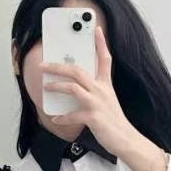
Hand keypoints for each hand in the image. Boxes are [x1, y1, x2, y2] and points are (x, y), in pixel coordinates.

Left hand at [40, 26, 136, 157]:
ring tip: (46, 87)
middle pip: (78, 71)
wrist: (126, 140)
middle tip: (44, 65)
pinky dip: (62, 117)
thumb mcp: (107, 102)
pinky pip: (73, 114)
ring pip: (73, 88)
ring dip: (56, 86)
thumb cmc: (114, 122)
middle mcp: (101, 91)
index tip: (97, 30)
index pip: (105, 59)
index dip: (101, 43)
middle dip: (58, 66)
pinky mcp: (93, 117)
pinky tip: (56, 118)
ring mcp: (97, 103)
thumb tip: (73, 89)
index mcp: (106, 85)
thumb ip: (93, 93)